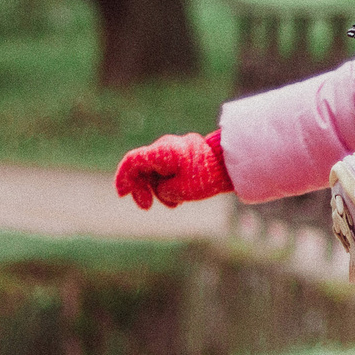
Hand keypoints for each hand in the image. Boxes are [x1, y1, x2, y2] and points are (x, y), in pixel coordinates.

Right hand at [114, 131, 232, 208]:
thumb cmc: (207, 176)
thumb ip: (161, 189)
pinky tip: (178, 198)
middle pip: (142, 168)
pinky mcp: (183, 155)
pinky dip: (167, 183)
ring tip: (173, 204)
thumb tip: (159, 188)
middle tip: (147, 207)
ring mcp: (174, 149)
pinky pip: (167, 169)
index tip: (122, 195)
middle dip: (141, 188)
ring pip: (155, 170)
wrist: (232, 164)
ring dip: (157, 189)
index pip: (132, 161)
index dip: (123, 178)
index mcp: (162, 152)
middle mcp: (165, 147)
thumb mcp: (180, 190)